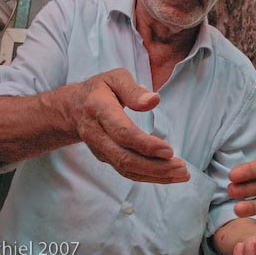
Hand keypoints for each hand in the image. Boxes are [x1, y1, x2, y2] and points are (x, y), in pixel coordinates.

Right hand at [73, 68, 189, 183]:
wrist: (73, 108)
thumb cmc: (100, 89)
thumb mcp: (115, 78)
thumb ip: (133, 89)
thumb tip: (154, 100)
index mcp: (99, 109)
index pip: (122, 132)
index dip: (145, 144)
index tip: (169, 150)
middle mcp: (97, 134)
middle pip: (125, 158)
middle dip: (155, 166)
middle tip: (181, 168)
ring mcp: (100, 149)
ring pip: (126, 169)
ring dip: (155, 175)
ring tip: (181, 174)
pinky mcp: (106, 158)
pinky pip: (127, 172)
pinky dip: (149, 177)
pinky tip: (169, 175)